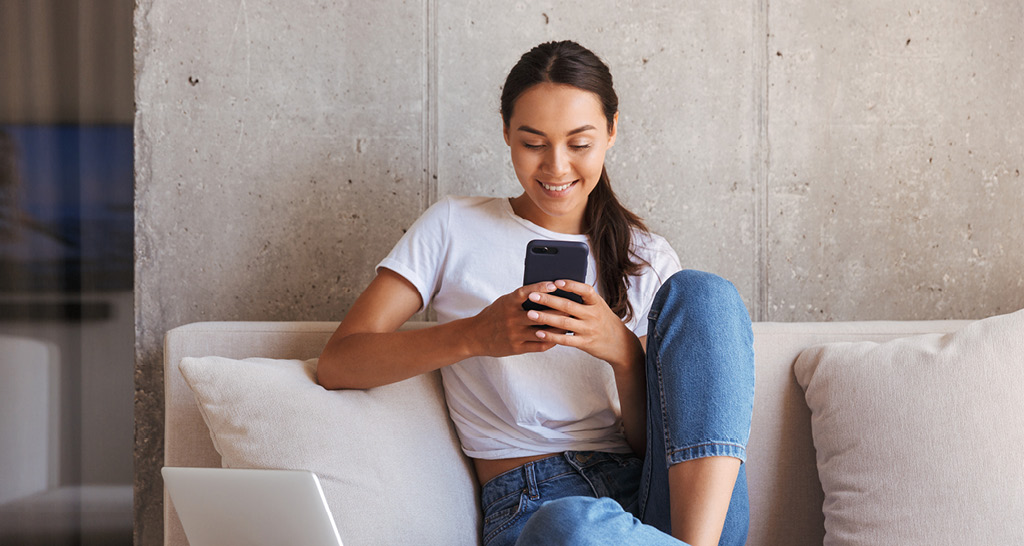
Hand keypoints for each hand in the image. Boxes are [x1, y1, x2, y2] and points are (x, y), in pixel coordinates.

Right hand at [466, 281, 562, 357]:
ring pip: (542, 331)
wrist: (475, 336)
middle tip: (572, 306)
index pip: (525, 292)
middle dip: (557, 311)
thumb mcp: (504, 302)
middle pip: (539, 314)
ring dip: (557, 328)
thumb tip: (545, 291)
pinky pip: (538, 345)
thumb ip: (521, 298)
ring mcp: (514, 334)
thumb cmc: (494, 315)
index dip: (540, 288)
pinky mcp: (516, 348)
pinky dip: (550, 341)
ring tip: (570, 323)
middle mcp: (511, 318)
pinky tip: (559, 337)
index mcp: (507, 303)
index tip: (554, 285)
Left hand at [523, 279, 641, 370]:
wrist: (620, 343)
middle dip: (548, 300)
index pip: (585, 290)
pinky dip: (551, 336)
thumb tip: (557, 287)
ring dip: (545, 317)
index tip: (556, 281)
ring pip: (564, 322)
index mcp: (597, 302)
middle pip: (568, 306)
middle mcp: (593, 315)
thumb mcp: (598, 306)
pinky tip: (539, 332)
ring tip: (530, 313)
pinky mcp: (584, 343)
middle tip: (532, 295)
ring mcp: (589, 330)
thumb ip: (582, 299)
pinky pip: (565, 339)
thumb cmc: (603, 320)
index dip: (571, 285)